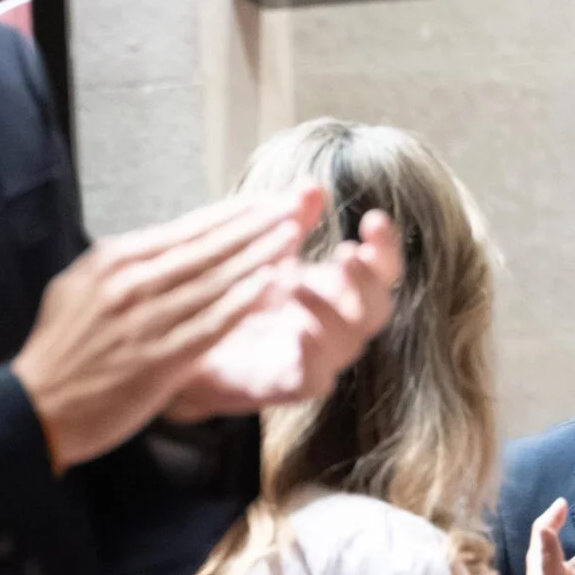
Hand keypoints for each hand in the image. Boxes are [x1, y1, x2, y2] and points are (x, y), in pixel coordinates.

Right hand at [10, 188, 322, 471]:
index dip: (231, 213)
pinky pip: (210, 325)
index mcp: (113, 260)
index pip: (185, 229)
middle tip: (293, 204)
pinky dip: (243, 303)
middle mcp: (130, 282)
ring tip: (292, 236)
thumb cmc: (60, 353)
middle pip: (205, 246)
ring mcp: (144, 320)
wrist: (33, 407)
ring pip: (214, 280)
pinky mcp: (157, 359)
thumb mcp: (78, 290)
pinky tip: (271, 286)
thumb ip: (120, 268)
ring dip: (257, 255)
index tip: (266, 200)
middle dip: (254, 223)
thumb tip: (156, 250)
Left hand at [162, 211, 402, 420]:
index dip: (385, 247)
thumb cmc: (236, 296)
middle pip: (376, 308)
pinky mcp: (288, 385)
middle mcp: (335, 326)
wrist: (188, 347)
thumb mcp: (263, 252)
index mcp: (337, 290)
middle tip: (346, 255)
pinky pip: (314, 378)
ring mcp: (315, 358)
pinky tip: (299, 330)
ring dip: (332, 311)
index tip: (373, 220)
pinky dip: (312, 354)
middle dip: (367, 281)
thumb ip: (291, 222)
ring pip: (349, 343)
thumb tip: (311, 188)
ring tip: (299, 284)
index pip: (380, 270)